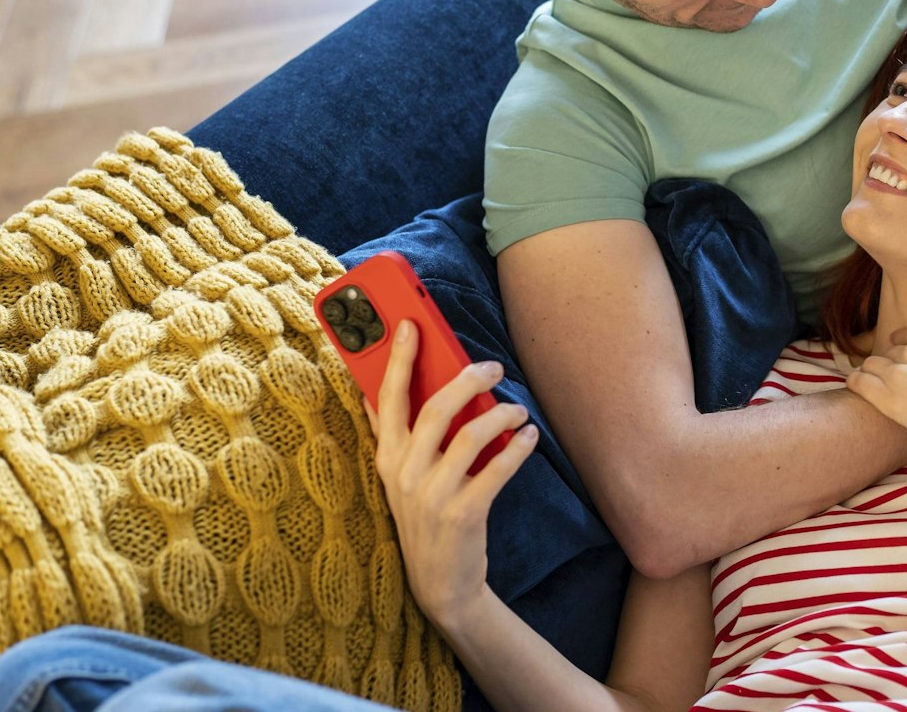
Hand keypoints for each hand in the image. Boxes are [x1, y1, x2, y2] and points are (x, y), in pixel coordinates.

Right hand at [366, 318, 538, 626]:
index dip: (397, 359)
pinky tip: (529, 436)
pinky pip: (496, 469)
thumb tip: (377, 389)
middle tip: (493, 367)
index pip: (387, 398)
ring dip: (500, 414)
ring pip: (469, 435)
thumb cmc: (425, 518)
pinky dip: (517, 448)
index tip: (409, 323)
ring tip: (518, 409)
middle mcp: (404, 474)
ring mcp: (432, 496)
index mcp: (387, 459)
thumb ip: (394, 436)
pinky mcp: (463, 514)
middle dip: (466, 379)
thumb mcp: (400, 478)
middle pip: (434, 409)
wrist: (441, 583)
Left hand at [850, 303, 906, 456]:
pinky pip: (858, 381)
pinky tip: (859, 387)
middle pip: (889, 352)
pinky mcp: (887, 397)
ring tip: (881, 388)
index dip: (906, 351)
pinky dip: (856, 383)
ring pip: (871, 365)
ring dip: (874, 374)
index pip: (905, 336)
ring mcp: (899, 373)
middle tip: (902, 384)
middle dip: (893, 365)